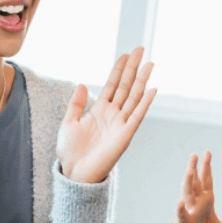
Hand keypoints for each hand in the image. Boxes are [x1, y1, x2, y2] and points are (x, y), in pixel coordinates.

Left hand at [57, 47, 156, 182]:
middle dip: (133, 68)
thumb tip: (81, 84)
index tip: (126, 54)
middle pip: (126, 86)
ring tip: (150, 64)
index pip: (112, 85)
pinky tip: (152, 89)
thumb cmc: (71, 151)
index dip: (119, 70)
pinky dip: (145, 103)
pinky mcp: (125, 135)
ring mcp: (120, 124)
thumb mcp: (69, 122)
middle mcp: (113, 114)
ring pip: (134, 97)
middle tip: (141, 50)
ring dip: (142, 80)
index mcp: (99, 110)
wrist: (74, 173)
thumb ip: (76, 104)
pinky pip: (137, 116)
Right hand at [145, 151, 221, 222]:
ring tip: (189, 170)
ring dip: (188, 182)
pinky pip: (181, 214)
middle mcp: (195, 202)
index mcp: (204, 200)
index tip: (207, 152)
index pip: (206, 181)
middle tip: (194, 154)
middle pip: (194, 182)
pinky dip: (180, 208)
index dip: (207, 167)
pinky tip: (179, 202)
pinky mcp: (182, 222)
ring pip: (187, 194)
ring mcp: (187, 210)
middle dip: (195, 168)